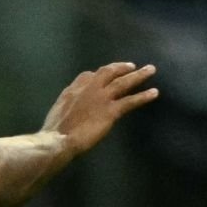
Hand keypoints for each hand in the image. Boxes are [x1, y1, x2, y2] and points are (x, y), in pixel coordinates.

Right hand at [41, 62, 158, 156]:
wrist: (58, 140)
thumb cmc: (52, 133)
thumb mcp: (56, 114)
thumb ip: (66, 108)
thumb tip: (70, 111)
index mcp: (73, 90)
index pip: (87, 76)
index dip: (97, 74)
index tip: (104, 74)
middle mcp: (88, 89)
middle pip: (108, 72)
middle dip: (121, 67)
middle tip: (132, 66)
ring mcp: (101, 98)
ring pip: (123, 82)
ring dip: (138, 75)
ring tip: (151, 70)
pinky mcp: (110, 111)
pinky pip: (130, 101)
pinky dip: (143, 96)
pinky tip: (154, 93)